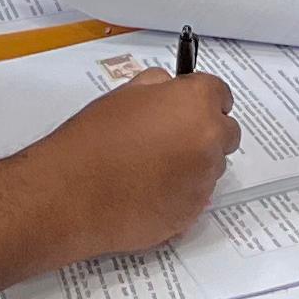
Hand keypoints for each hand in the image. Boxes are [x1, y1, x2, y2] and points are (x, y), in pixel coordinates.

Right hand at [40, 71, 240, 257]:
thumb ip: (158, 86)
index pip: (222, 94)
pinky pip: (196, 196)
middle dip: (205, 133)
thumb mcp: (124, 94)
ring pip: (211, 167)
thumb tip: (172, 88)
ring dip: (193, 164)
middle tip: (171, 139)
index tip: (192, 107)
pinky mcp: (192, 212)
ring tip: (152, 168)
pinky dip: (181, 192)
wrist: (73, 193)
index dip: (205, 100)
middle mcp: (208, 140)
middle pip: (225, 133)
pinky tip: (149, 190)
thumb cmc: (93, 140)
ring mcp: (203, 180)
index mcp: (195, 103)